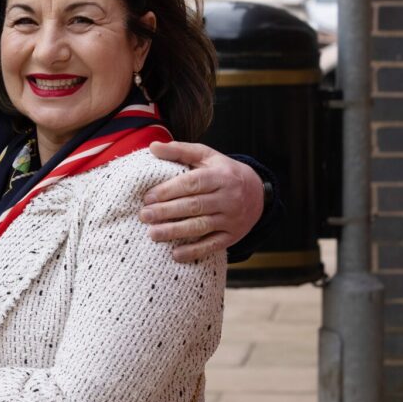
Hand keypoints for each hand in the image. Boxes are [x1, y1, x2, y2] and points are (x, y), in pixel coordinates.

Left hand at [142, 141, 264, 262]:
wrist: (258, 193)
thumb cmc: (223, 172)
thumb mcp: (207, 156)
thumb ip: (180, 151)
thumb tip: (153, 146)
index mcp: (221, 176)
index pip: (192, 183)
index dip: (169, 190)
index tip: (148, 197)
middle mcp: (228, 198)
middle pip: (194, 206)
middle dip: (167, 211)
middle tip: (144, 215)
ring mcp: (231, 219)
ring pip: (201, 226)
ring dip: (175, 231)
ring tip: (153, 234)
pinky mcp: (232, 236)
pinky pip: (212, 245)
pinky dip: (194, 251)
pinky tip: (176, 255)